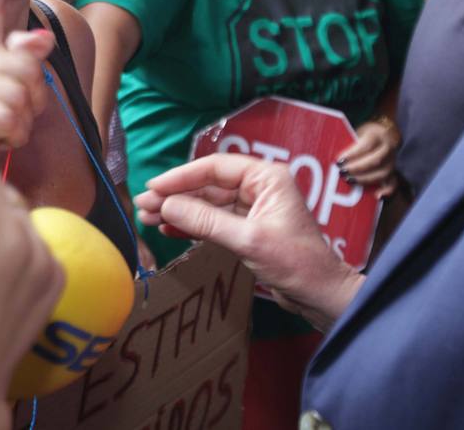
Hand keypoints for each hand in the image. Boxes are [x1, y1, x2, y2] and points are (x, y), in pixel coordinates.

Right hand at [0, 0, 53, 149]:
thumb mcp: (23, 85)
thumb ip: (27, 56)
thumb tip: (39, 38)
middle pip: (20, 63)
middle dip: (33, 92)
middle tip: (19, 107)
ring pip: (16, 93)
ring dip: (25, 116)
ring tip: (8, 124)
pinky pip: (6, 118)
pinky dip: (15, 134)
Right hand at [134, 155, 361, 329]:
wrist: (320, 296)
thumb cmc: (295, 263)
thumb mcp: (248, 240)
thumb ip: (206, 221)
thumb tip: (166, 206)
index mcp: (266, 177)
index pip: (214, 168)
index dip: (180, 177)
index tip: (153, 187)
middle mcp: (259, 186)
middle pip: (207, 185)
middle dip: (175, 196)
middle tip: (143, 206)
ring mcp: (253, 208)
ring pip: (207, 204)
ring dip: (179, 211)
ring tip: (148, 218)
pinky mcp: (247, 228)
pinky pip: (213, 221)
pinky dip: (191, 225)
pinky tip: (169, 229)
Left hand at [337, 118, 402, 194]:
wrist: (382, 134)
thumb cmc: (363, 136)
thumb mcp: (356, 132)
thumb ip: (347, 143)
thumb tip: (328, 152)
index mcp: (377, 135)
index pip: (366, 145)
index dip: (352, 154)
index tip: (339, 160)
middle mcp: (388, 148)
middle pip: (375, 160)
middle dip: (357, 168)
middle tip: (342, 172)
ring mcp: (392, 161)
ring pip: (383, 173)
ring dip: (365, 179)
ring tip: (349, 181)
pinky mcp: (393, 172)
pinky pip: (393, 183)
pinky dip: (387, 191)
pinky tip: (377, 195)